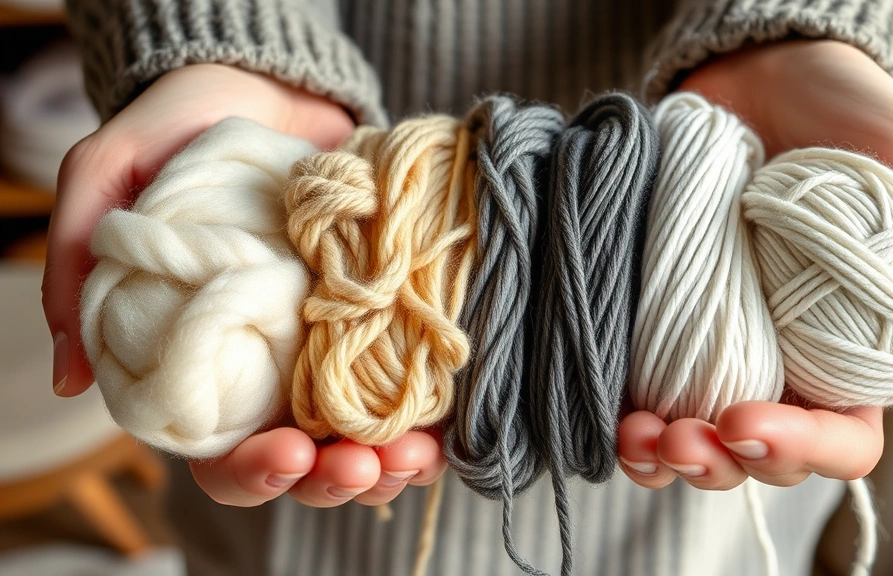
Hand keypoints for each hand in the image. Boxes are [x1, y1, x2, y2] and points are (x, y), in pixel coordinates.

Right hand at [43, 63, 447, 505]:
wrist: (264, 88)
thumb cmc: (179, 133)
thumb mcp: (109, 176)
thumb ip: (76, 259)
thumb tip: (71, 378)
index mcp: (210, 365)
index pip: (226, 454)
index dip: (254, 473)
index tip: (286, 455)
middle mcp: (276, 371)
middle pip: (305, 462)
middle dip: (334, 478)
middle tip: (361, 466)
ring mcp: (336, 348)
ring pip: (365, 438)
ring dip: (389, 463)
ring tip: (410, 455)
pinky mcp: (387, 318)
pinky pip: (415, 385)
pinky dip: (433, 416)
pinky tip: (442, 422)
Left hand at [619, 40, 892, 489]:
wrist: (767, 77)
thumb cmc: (856, 122)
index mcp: (854, 354)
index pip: (841, 440)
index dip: (801, 450)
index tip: (746, 420)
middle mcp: (786, 365)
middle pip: (760, 456)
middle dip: (718, 462)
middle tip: (677, 436)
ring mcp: (719, 348)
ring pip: (698, 439)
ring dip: (665, 456)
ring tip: (638, 433)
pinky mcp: (665, 324)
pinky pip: (645, 392)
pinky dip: (626, 422)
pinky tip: (614, 413)